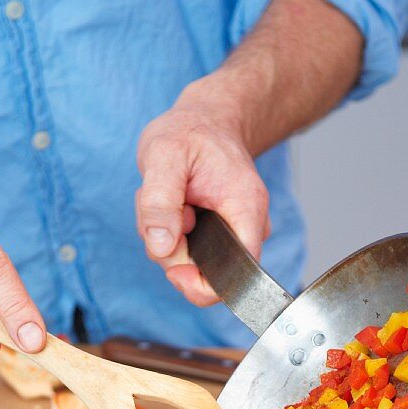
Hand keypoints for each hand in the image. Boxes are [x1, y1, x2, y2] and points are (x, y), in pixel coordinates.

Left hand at [136, 82, 269, 306]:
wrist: (203, 122)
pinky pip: (179, 252)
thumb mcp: (164, 154)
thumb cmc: (190, 132)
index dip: (204, 286)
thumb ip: (160, 201)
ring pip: (185, 262)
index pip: (239, 274)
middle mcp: (244, 228)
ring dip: (162, 236)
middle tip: (164, 209)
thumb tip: (162, 247)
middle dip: (171, 250)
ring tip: (166, 197)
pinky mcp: (209, 238)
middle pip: (204, 272)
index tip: (175, 271)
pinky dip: (163, 234)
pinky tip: (168, 205)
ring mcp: (227, 235)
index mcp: (246, 209)